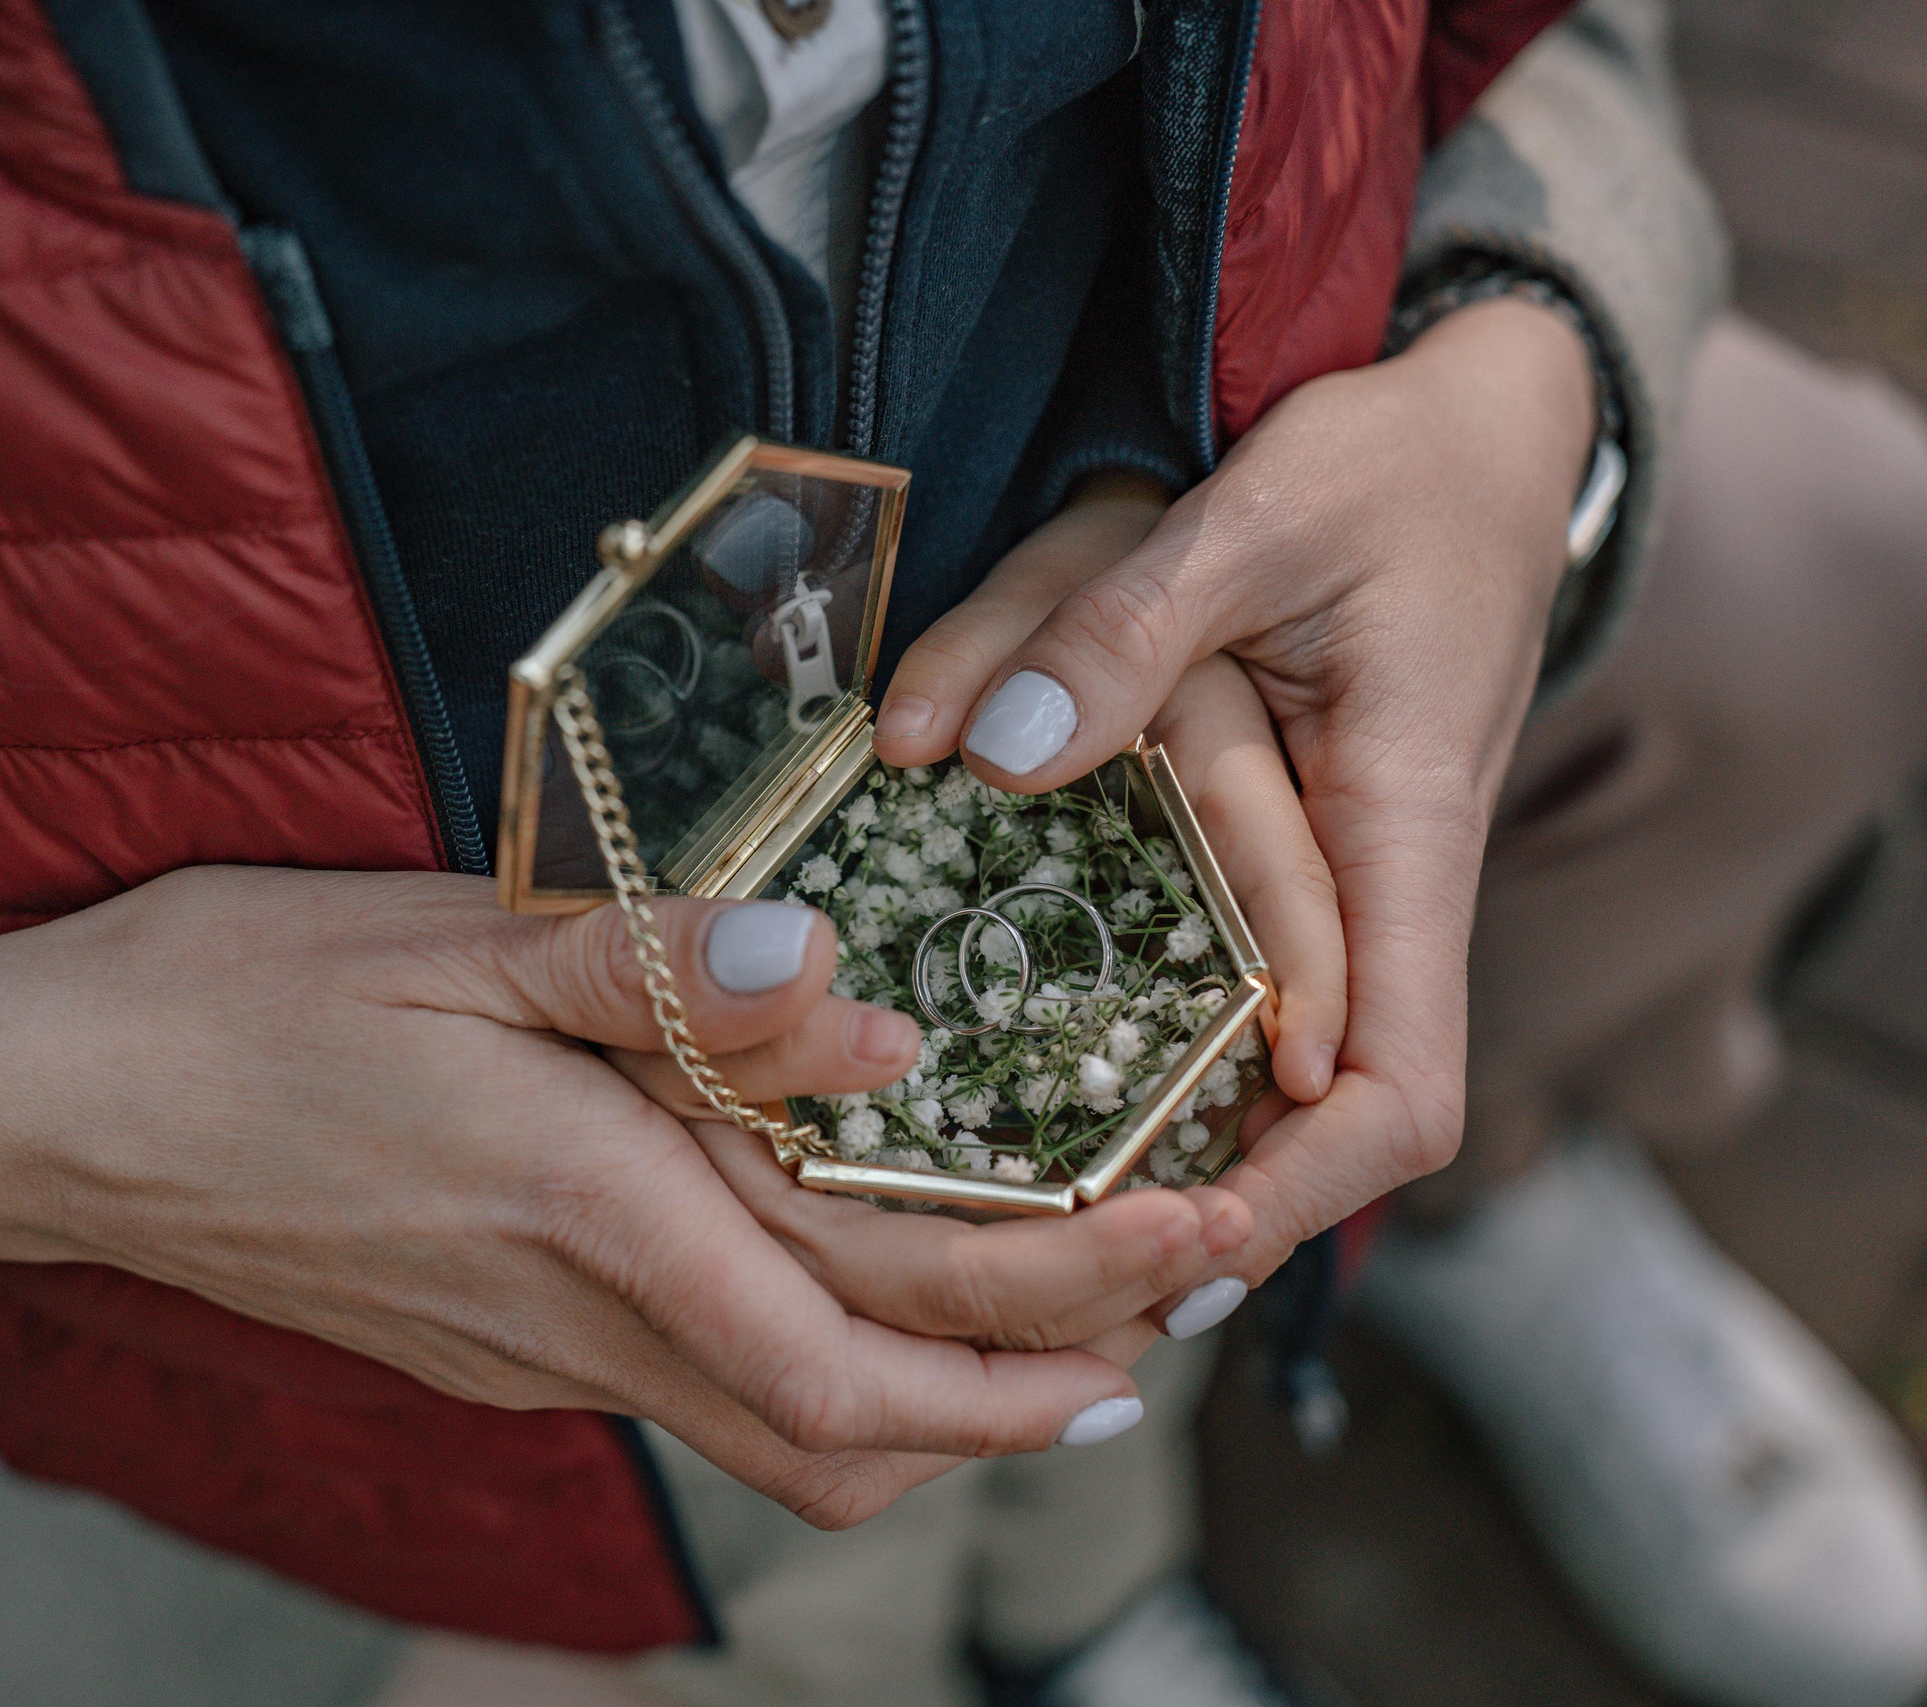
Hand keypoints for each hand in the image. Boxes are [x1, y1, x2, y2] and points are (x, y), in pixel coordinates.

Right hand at [0, 867, 1246, 1525]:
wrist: (44, 1110)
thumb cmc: (230, 999)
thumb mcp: (446, 940)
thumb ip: (659, 977)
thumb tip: (856, 1000)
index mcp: (584, 1205)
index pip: (861, 1337)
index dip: (1040, 1330)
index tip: (1175, 1277)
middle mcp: (573, 1318)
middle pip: (853, 1424)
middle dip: (1033, 1386)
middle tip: (1172, 1310)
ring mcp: (530, 1354)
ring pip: (781, 1439)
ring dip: (937, 1401)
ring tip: (1055, 1323)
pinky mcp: (493, 1346)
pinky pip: (699, 1397)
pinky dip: (823, 1371)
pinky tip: (856, 1282)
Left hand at [875, 296, 1596, 1296]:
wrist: (1483, 430)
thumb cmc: (1398, 466)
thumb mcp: (1258, 513)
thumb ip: (1121, 627)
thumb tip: (988, 753)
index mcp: (1407, 835)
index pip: (1400, 1086)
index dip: (1304, 1190)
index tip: (1175, 1236)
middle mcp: (1382, 890)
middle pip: (1326, 1121)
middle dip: (1209, 1212)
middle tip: (1048, 1283)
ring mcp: (1341, 882)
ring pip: (1278, 1070)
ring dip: (1177, 1154)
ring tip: (1026, 1235)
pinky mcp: (1293, 853)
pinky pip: (1242, 987)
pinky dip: (1164, 1056)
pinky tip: (1052, 1099)